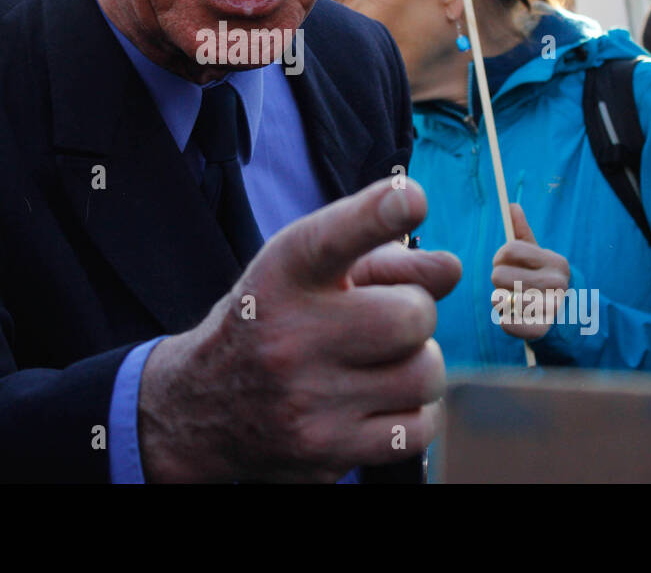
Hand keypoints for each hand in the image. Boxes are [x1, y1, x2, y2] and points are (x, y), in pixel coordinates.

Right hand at [137, 178, 460, 482]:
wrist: (200, 404)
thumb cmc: (275, 320)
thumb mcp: (308, 273)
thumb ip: (382, 259)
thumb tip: (450, 269)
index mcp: (283, 275)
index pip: (334, 237)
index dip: (377, 214)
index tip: (411, 198)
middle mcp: (290, 336)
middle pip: (413, 316)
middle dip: (413, 315)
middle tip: (381, 321)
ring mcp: (307, 401)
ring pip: (425, 373)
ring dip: (415, 365)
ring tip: (375, 363)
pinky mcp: (326, 454)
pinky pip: (419, 428)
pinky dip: (410, 414)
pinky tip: (374, 402)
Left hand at [491, 204, 568, 341]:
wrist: (570, 319)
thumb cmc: (545, 280)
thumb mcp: (538, 256)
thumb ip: (523, 233)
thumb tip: (511, 205)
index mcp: (555, 261)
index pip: (509, 250)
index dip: (500, 257)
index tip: (504, 263)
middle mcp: (557, 283)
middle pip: (499, 275)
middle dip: (499, 281)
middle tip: (511, 286)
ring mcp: (551, 307)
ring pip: (499, 299)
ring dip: (500, 301)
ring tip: (514, 300)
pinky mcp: (541, 330)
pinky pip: (507, 323)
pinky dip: (505, 320)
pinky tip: (514, 316)